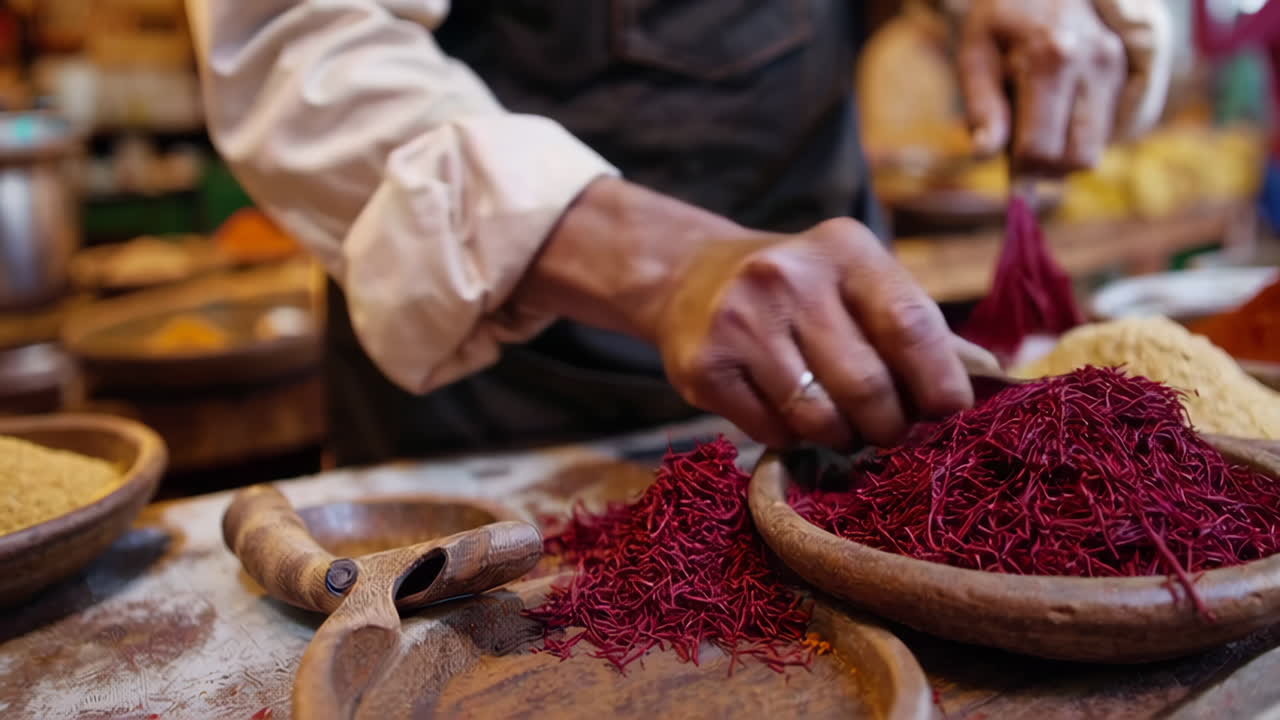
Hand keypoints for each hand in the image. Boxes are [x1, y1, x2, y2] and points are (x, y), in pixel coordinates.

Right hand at [518, 178, 994, 448]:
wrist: (688, 277)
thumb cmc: (799, 289)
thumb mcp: (855, 280)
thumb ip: (913, 325)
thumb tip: (994, 381)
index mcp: (843, 249)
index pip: (909, 324)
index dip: (939, 382)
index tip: (949, 413)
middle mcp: (787, 278)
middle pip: (867, 386)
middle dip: (890, 426)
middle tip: (888, 431)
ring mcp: (739, 323)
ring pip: (819, 420)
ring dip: (842, 438)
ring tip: (840, 425)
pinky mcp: (703, 368)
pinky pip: (773, 433)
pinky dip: (793, 439)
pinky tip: (788, 414)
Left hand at [960, 0, 1128, 172]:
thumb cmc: (1002, 19)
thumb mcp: (976, 54)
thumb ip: (981, 106)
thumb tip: (984, 155)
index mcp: (1050, 59)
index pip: (1041, 147)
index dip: (1019, 167)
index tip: (1005, 160)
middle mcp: (1093, 64)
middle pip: (1078, 158)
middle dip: (1047, 168)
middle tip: (1021, 151)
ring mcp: (1116, 68)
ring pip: (1098, 148)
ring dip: (1065, 153)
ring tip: (1038, 124)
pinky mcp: (1128, 71)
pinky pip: (1107, 130)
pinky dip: (1080, 135)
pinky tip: (1059, 111)